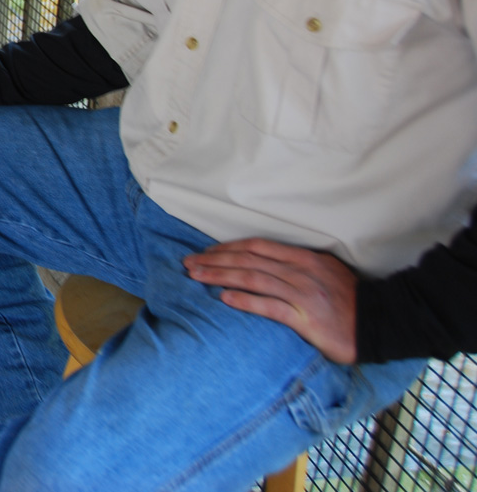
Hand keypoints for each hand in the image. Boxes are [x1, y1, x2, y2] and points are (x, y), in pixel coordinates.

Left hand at [184, 238, 357, 363]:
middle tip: (188, 263)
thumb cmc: (351, 299)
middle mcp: (300, 272)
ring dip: (220, 276)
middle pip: (248, 260)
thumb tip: (266, 262)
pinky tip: (224, 298)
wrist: (382, 322)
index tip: (205, 252)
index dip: (228, 248)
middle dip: (215, 260)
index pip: (256, 247)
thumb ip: (296, 265)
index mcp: (303, 258)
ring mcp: (302, 294)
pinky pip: (270, 306)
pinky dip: (245, 300)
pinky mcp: (306, 318)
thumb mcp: (325, 271)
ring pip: (253, 279)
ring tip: (196, 277)